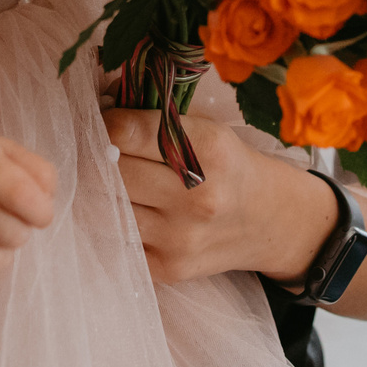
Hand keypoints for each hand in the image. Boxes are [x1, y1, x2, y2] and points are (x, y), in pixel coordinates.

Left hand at [102, 106, 333, 286]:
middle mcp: (196, 196)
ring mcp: (181, 237)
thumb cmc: (228, 165)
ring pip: (105, 208)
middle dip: (98, 156)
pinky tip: (128, 209)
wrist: (268, 221)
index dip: (106, 123)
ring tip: (111, 179)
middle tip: (100, 150)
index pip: (125, 132)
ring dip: (100, 190)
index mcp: (208, 149)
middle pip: (110, 171)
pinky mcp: (168, 268)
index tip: (107, 121)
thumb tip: (100, 98)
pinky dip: (115, 221)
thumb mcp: (207, 128)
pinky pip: (117, 239)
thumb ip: (156, 115)